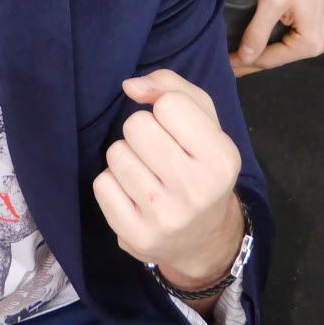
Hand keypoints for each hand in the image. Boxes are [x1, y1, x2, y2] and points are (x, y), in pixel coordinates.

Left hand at [93, 68, 241, 289]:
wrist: (204, 239)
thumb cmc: (199, 163)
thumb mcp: (203, 119)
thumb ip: (170, 86)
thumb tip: (130, 86)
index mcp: (221, 159)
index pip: (169, 103)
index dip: (165, 108)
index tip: (176, 128)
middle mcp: (197, 191)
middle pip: (136, 125)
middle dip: (142, 130)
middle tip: (158, 151)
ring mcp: (166, 218)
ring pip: (116, 154)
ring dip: (127, 156)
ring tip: (148, 173)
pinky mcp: (137, 237)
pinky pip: (102, 184)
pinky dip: (113, 183)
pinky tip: (134, 194)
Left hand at [230, 0, 323, 75]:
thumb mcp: (272, 0)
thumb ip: (258, 32)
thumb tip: (245, 58)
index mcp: (313, 43)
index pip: (271, 59)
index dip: (245, 62)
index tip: (224, 65)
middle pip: (282, 55)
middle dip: (256, 57)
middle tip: (230, 63)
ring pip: (290, 46)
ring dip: (268, 48)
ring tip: (243, 53)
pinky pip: (299, 34)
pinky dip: (281, 37)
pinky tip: (265, 38)